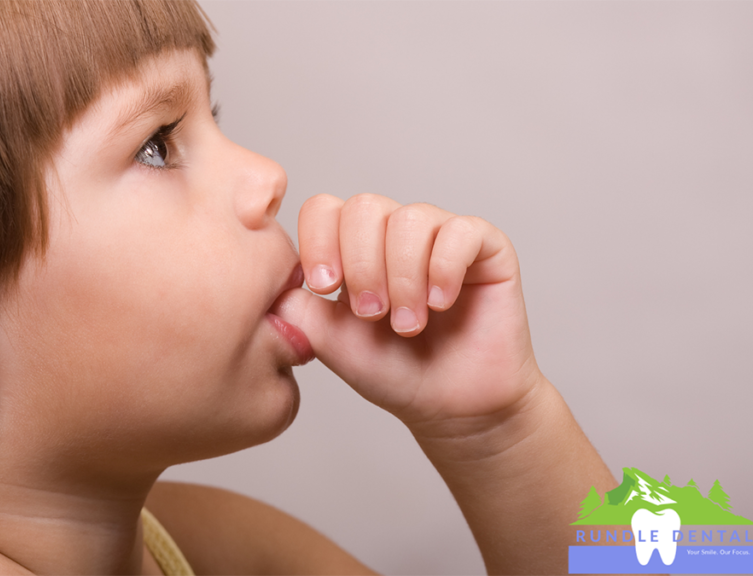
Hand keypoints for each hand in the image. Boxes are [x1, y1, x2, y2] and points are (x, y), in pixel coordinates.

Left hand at [275, 194, 544, 435]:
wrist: (450, 407)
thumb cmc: (392, 372)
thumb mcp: (330, 341)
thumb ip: (296, 306)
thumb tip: (266, 278)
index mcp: (352, 246)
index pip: (324, 209)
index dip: (319, 241)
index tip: (325, 286)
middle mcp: (394, 232)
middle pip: (364, 207)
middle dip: (362, 265)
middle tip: (371, 315)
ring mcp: (440, 235)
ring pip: (410, 219)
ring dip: (403, 277)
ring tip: (408, 323)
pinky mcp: (486, 246)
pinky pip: (461, 231)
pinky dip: (444, 269)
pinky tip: (441, 303)